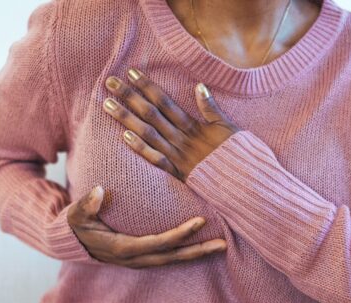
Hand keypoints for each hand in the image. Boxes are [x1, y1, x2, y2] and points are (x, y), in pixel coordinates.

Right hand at [67, 186, 226, 267]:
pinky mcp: (144, 257)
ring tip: (220, 246)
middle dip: (198, 251)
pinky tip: (202, 245)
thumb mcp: (77, 215)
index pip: (159, 242)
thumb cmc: (79, 225)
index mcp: (124, 247)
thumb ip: (86, 204)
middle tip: (223, 244)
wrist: (76, 242)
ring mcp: (141, 260)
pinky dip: (187, 253)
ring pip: (174, 260)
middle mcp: (136, 258)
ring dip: (197, 254)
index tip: (200, 222)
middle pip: (173, 257)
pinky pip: (169, 257)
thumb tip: (98, 190)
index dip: (180, 234)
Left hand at [102, 69, 240, 181]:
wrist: (242, 180)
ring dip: (127, 119)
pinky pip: (156, 160)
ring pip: (148, 134)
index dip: (147, 86)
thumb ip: (211, 107)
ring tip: (108, 105)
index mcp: (193, 125)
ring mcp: (177, 155)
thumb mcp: (227, 126)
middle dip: (129, 97)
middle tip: (109, 83)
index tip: (130, 72)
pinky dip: (141, 149)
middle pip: (151, 114)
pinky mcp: (177, 173)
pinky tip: (125, 137)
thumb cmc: (235, 152)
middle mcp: (181, 138)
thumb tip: (199, 86)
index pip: (165, 101)